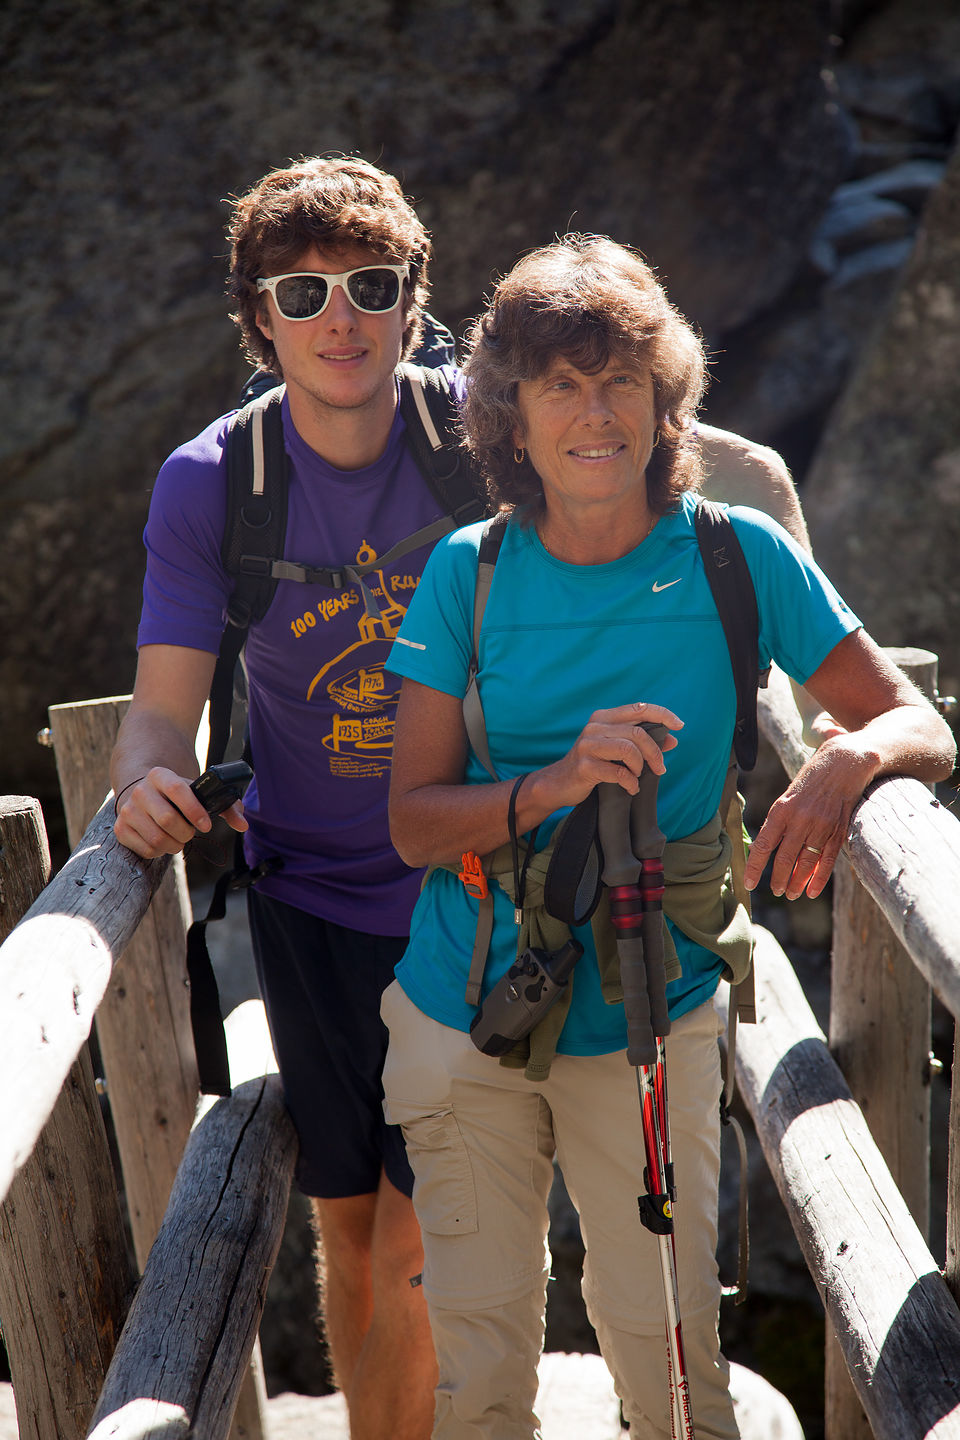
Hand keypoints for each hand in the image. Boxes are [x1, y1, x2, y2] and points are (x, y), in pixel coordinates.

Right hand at [113, 766, 247, 858]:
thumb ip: (225, 806)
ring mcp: (128, 810)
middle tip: (190, 832)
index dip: (195, 810)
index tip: (207, 825)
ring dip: (175, 844)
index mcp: (160, 775)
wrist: (142, 793)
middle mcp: (140, 791)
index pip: (178, 789)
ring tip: (178, 838)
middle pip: (169, 820)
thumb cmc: (178, 796)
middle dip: (187, 833)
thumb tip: (243, 825)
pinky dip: (161, 851)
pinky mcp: (121, 829)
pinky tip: (163, 841)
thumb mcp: (198, 793)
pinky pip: (147, 850)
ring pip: (158, 839)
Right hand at [535, 701, 682, 811]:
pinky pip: (618, 772)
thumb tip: (672, 740)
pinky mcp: (584, 766)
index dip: (662, 714)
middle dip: (655, 752)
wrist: (559, 782)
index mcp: (604, 717)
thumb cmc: (592, 764)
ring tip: (638, 777)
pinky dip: (630, 783)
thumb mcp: (616, 749)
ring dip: (640, 767)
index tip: (679, 725)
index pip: (639, 708)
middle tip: (660, 768)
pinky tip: (630, 788)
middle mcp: (595, 727)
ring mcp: (588, 746)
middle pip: (637, 733)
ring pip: (628, 750)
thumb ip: (642, 742)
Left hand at [743, 738, 872, 899]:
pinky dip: (818, 878)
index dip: (755, 867)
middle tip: (775, 892)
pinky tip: (811, 890)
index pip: (764, 844)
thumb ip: (778, 820)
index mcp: (782, 809)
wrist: (844, 762)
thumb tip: (763, 846)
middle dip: (778, 879)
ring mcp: (821, 825)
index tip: (748, 883)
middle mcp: (800, 819)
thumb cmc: (811, 779)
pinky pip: (827, 859)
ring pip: (806, 862)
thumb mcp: (788, 794)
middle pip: (785, 857)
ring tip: (791, 894)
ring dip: (797, 882)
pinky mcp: (838, 830)